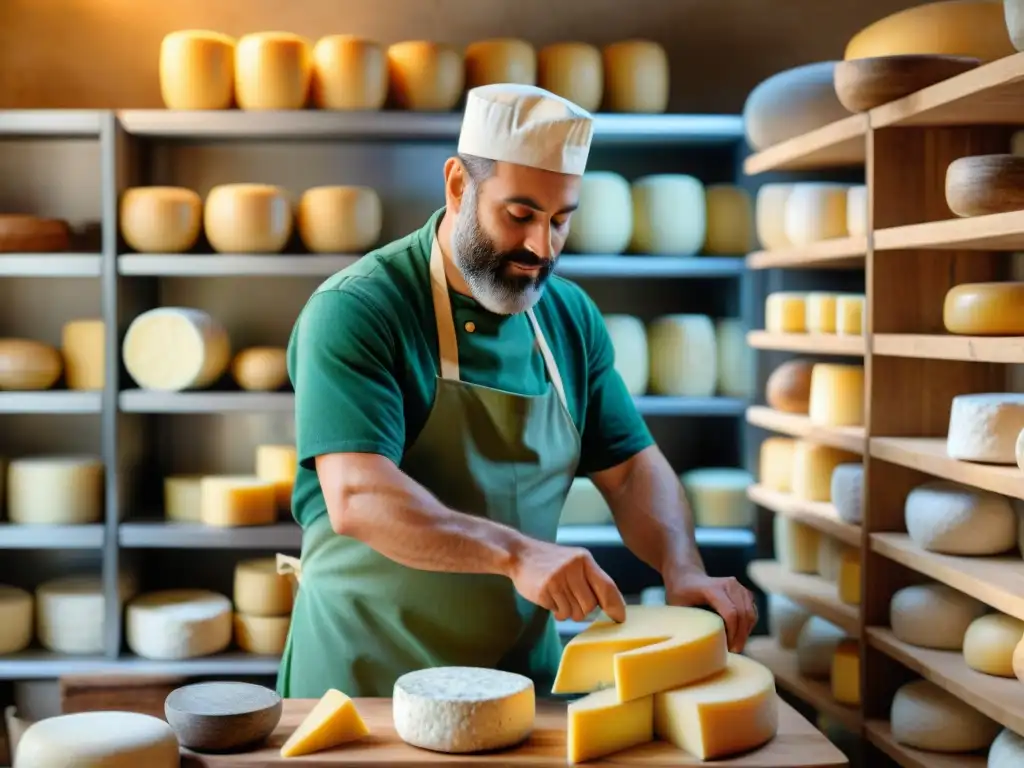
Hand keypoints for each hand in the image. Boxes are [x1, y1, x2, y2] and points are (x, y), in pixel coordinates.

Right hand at [508, 539, 626, 622]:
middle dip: (583, 610)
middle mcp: (573, 568)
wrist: (520, 554)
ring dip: (568, 611)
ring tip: (559, 597)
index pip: (607, 586)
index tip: (619, 618)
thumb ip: (591, 579)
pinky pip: (559, 613)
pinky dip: (556, 610)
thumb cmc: (551, 561)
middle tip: (572, 600)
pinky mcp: (544, 590)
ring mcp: (558, 579)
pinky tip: (550, 597)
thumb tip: (612, 606)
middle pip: (590, 606)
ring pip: (575, 613)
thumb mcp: (574, 562)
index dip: (615, 605)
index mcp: (584, 560)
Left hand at [665, 571, 756, 652]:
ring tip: (735, 645)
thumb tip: (695, 644)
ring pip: (751, 614)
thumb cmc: (680, 594)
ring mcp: (738, 586)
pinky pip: (752, 612)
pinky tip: (738, 635)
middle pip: (743, 614)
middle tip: (733, 651)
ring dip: (746, 632)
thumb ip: (687, 622)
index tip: (728, 648)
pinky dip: (748, 626)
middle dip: (741, 636)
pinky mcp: (744, 592)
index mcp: (712, 588)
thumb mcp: (677, 607)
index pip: (731, 612)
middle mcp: (729, 584)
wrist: (687, 576)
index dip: (732, 633)